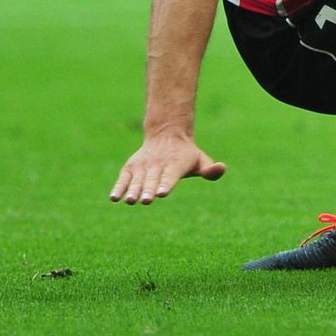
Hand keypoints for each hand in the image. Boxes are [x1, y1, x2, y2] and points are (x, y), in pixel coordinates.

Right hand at [109, 131, 225, 204]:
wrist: (167, 134)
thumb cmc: (186, 155)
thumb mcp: (200, 160)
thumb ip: (210, 169)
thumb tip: (221, 168)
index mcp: (175, 164)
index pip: (171, 176)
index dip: (167, 184)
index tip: (163, 192)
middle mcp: (158, 164)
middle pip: (153, 179)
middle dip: (149, 190)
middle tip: (146, 200)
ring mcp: (143, 166)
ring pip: (137, 179)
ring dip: (133, 190)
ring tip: (130, 201)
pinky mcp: (131, 167)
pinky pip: (123, 178)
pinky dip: (119, 187)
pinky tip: (114, 198)